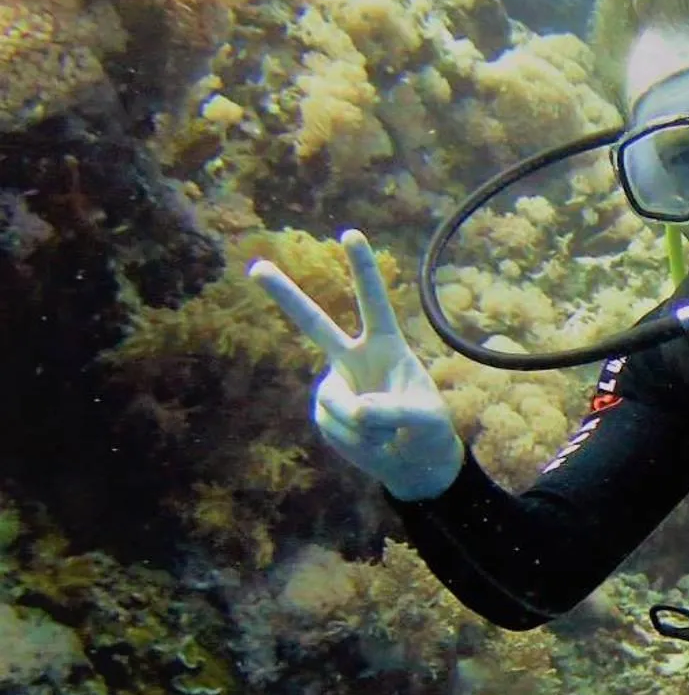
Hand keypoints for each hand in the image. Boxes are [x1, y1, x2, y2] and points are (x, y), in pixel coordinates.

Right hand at [249, 229, 462, 501]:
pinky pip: (334, 426)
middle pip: (314, 323)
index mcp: (385, 345)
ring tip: (386, 433)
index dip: (363, 269)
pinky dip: (357, 441)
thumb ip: (392, 410)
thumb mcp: (424, 418)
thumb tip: (352, 410)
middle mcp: (354, 357)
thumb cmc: (427, 429)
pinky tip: (370, 443)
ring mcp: (335, 384)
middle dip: (284, 295)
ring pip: (338, 403)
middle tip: (256, 266)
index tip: (351, 234)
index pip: (373, 302)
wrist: (412, 460)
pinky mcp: (324, 413)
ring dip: (366, 427)